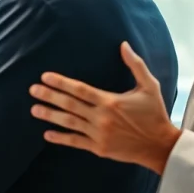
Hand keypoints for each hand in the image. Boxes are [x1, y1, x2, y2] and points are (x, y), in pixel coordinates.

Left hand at [29, 41, 181, 174]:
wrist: (161, 146)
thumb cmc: (155, 113)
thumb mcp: (149, 86)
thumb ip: (135, 65)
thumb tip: (124, 44)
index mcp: (110, 101)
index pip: (80, 90)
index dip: (61, 83)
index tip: (45, 77)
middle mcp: (101, 118)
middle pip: (69, 105)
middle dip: (49, 96)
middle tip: (33, 90)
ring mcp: (98, 134)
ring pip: (69, 123)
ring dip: (50, 116)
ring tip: (34, 109)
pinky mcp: (99, 148)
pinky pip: (75, 142)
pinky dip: (60, 138)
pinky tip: (47, 134)